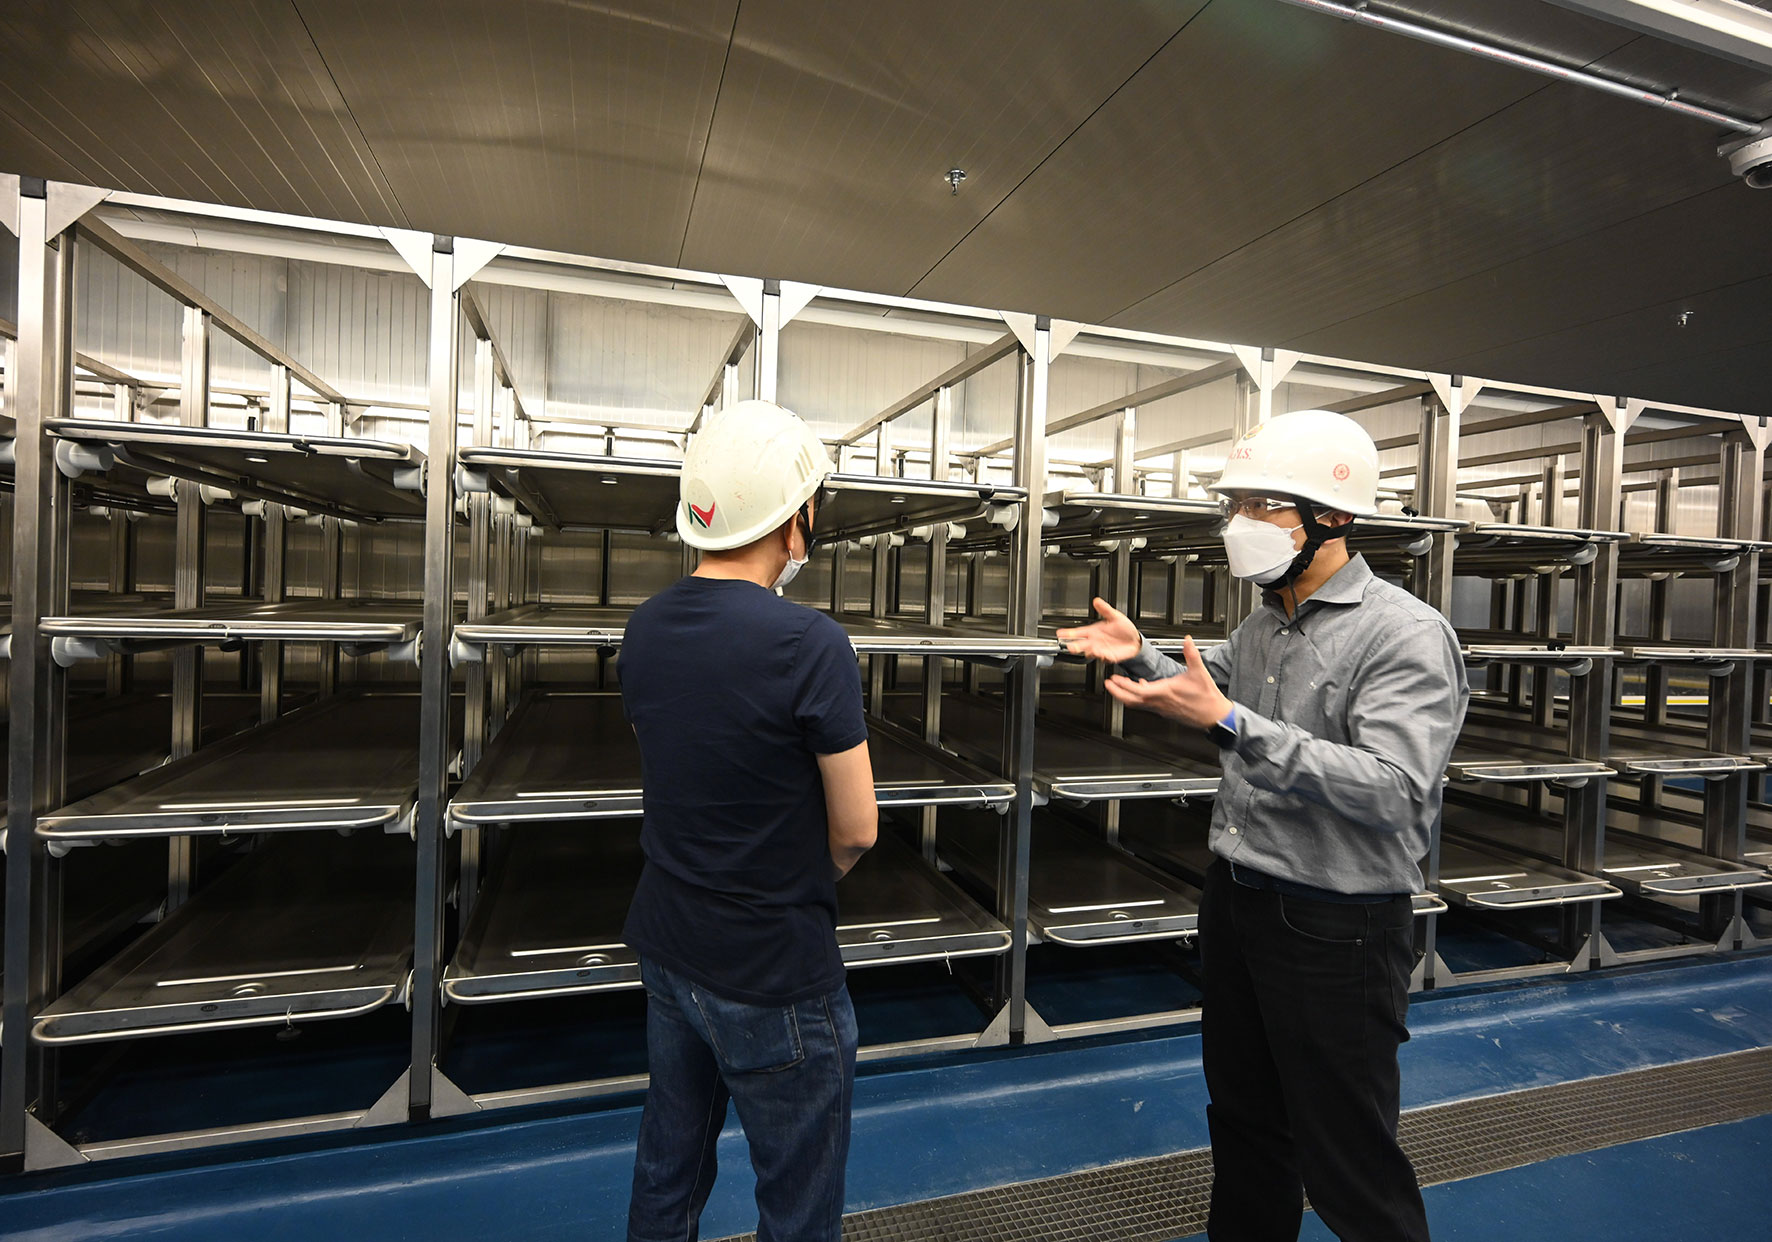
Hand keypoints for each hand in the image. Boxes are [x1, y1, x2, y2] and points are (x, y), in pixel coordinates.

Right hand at [1055, 597, 1143, 663]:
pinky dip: (1102, 656)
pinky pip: (1104, 657)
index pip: (1078, 632)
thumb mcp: (1115, 616)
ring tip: (1085, 649)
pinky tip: (1101, 654)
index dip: (1069, 633)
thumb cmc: (1124, 628)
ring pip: (1090, 651)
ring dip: (1087, 651)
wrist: (1134, 641)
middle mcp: (1095, 641)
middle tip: (1069, 645)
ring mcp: (1101, 650)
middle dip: (1074, 645)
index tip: (1060, 633)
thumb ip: (1105, 609)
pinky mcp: (1109, 656)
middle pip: (1081, 644)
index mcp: (1093, 631)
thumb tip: (1097, 601)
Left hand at [1105, 636, 1231, 729]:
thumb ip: (1191, 654)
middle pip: (1132, 701)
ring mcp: (1161, 708)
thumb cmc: (1207, 697)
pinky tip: (1142, 688)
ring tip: (1118, 686)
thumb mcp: (1200, 672)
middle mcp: (1160, 702)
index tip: (1113, 679)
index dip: (1124, 686)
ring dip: (1126, 696)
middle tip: (1107, 684)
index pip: (1138, 691)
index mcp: (1165, 692)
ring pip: (1138, 705)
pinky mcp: (1165, 711)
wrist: (1214, 715)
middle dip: (1117, 692)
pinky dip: (1139, 698)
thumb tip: (1187, 640)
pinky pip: (1146, 706)